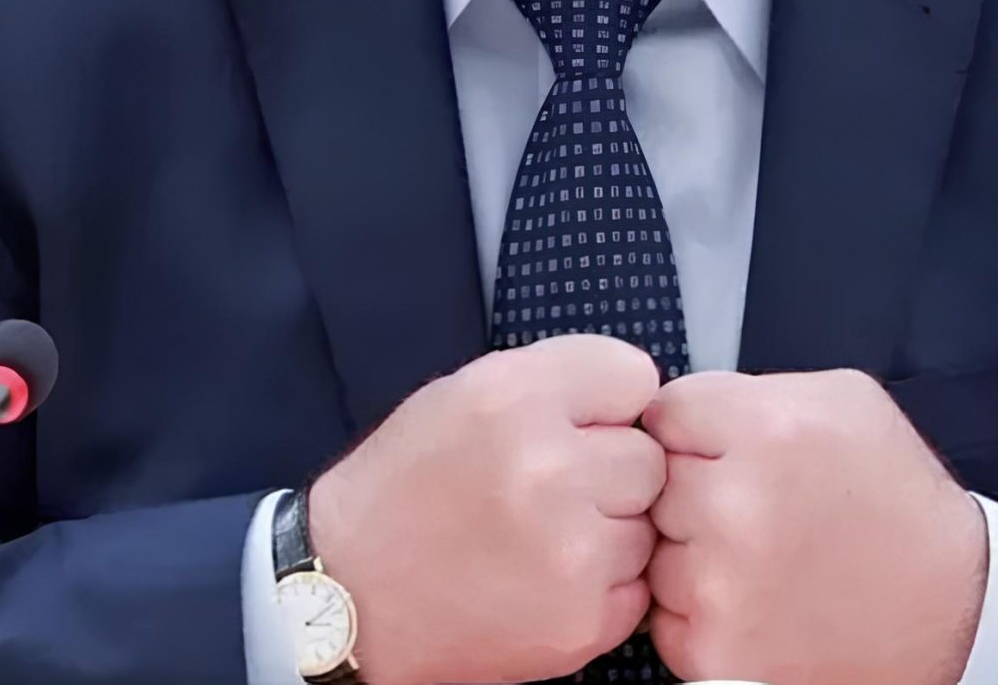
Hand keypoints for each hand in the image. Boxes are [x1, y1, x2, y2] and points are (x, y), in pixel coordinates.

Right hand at [307, 335, 665, 684]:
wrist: (349, 596)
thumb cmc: (404, 489)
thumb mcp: (461, 394)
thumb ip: (551, 383)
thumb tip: (634, 397)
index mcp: (515, 397)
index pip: (633, 376)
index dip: (608, 404)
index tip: (580, 425)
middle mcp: (549, 467)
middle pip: (648, 456)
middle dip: (610, 472)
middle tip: (553, 491)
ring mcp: (571, 551)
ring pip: (647, 525)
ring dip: (610, 533)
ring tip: (541, 540)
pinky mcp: (582, 621)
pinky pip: (636, 588)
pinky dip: (603, 589)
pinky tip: (544, 582)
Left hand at [641, 369, 987, 684]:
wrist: (953, 607)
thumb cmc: (898, 502)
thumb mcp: (843, 401)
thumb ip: (752, 391)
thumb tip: (680, 405)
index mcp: (767, 428)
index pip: (663, 412)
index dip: (695, 431)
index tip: (725, 449)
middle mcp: (736, 504)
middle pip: (651, 481)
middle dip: (692, 489)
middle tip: (753, 506)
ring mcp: (720, 585)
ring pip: (654, 549)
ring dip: (691, 552)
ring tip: (762, 555)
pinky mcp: (714, 653)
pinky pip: (665, 616)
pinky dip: (699, 611)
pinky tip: (757, 600)